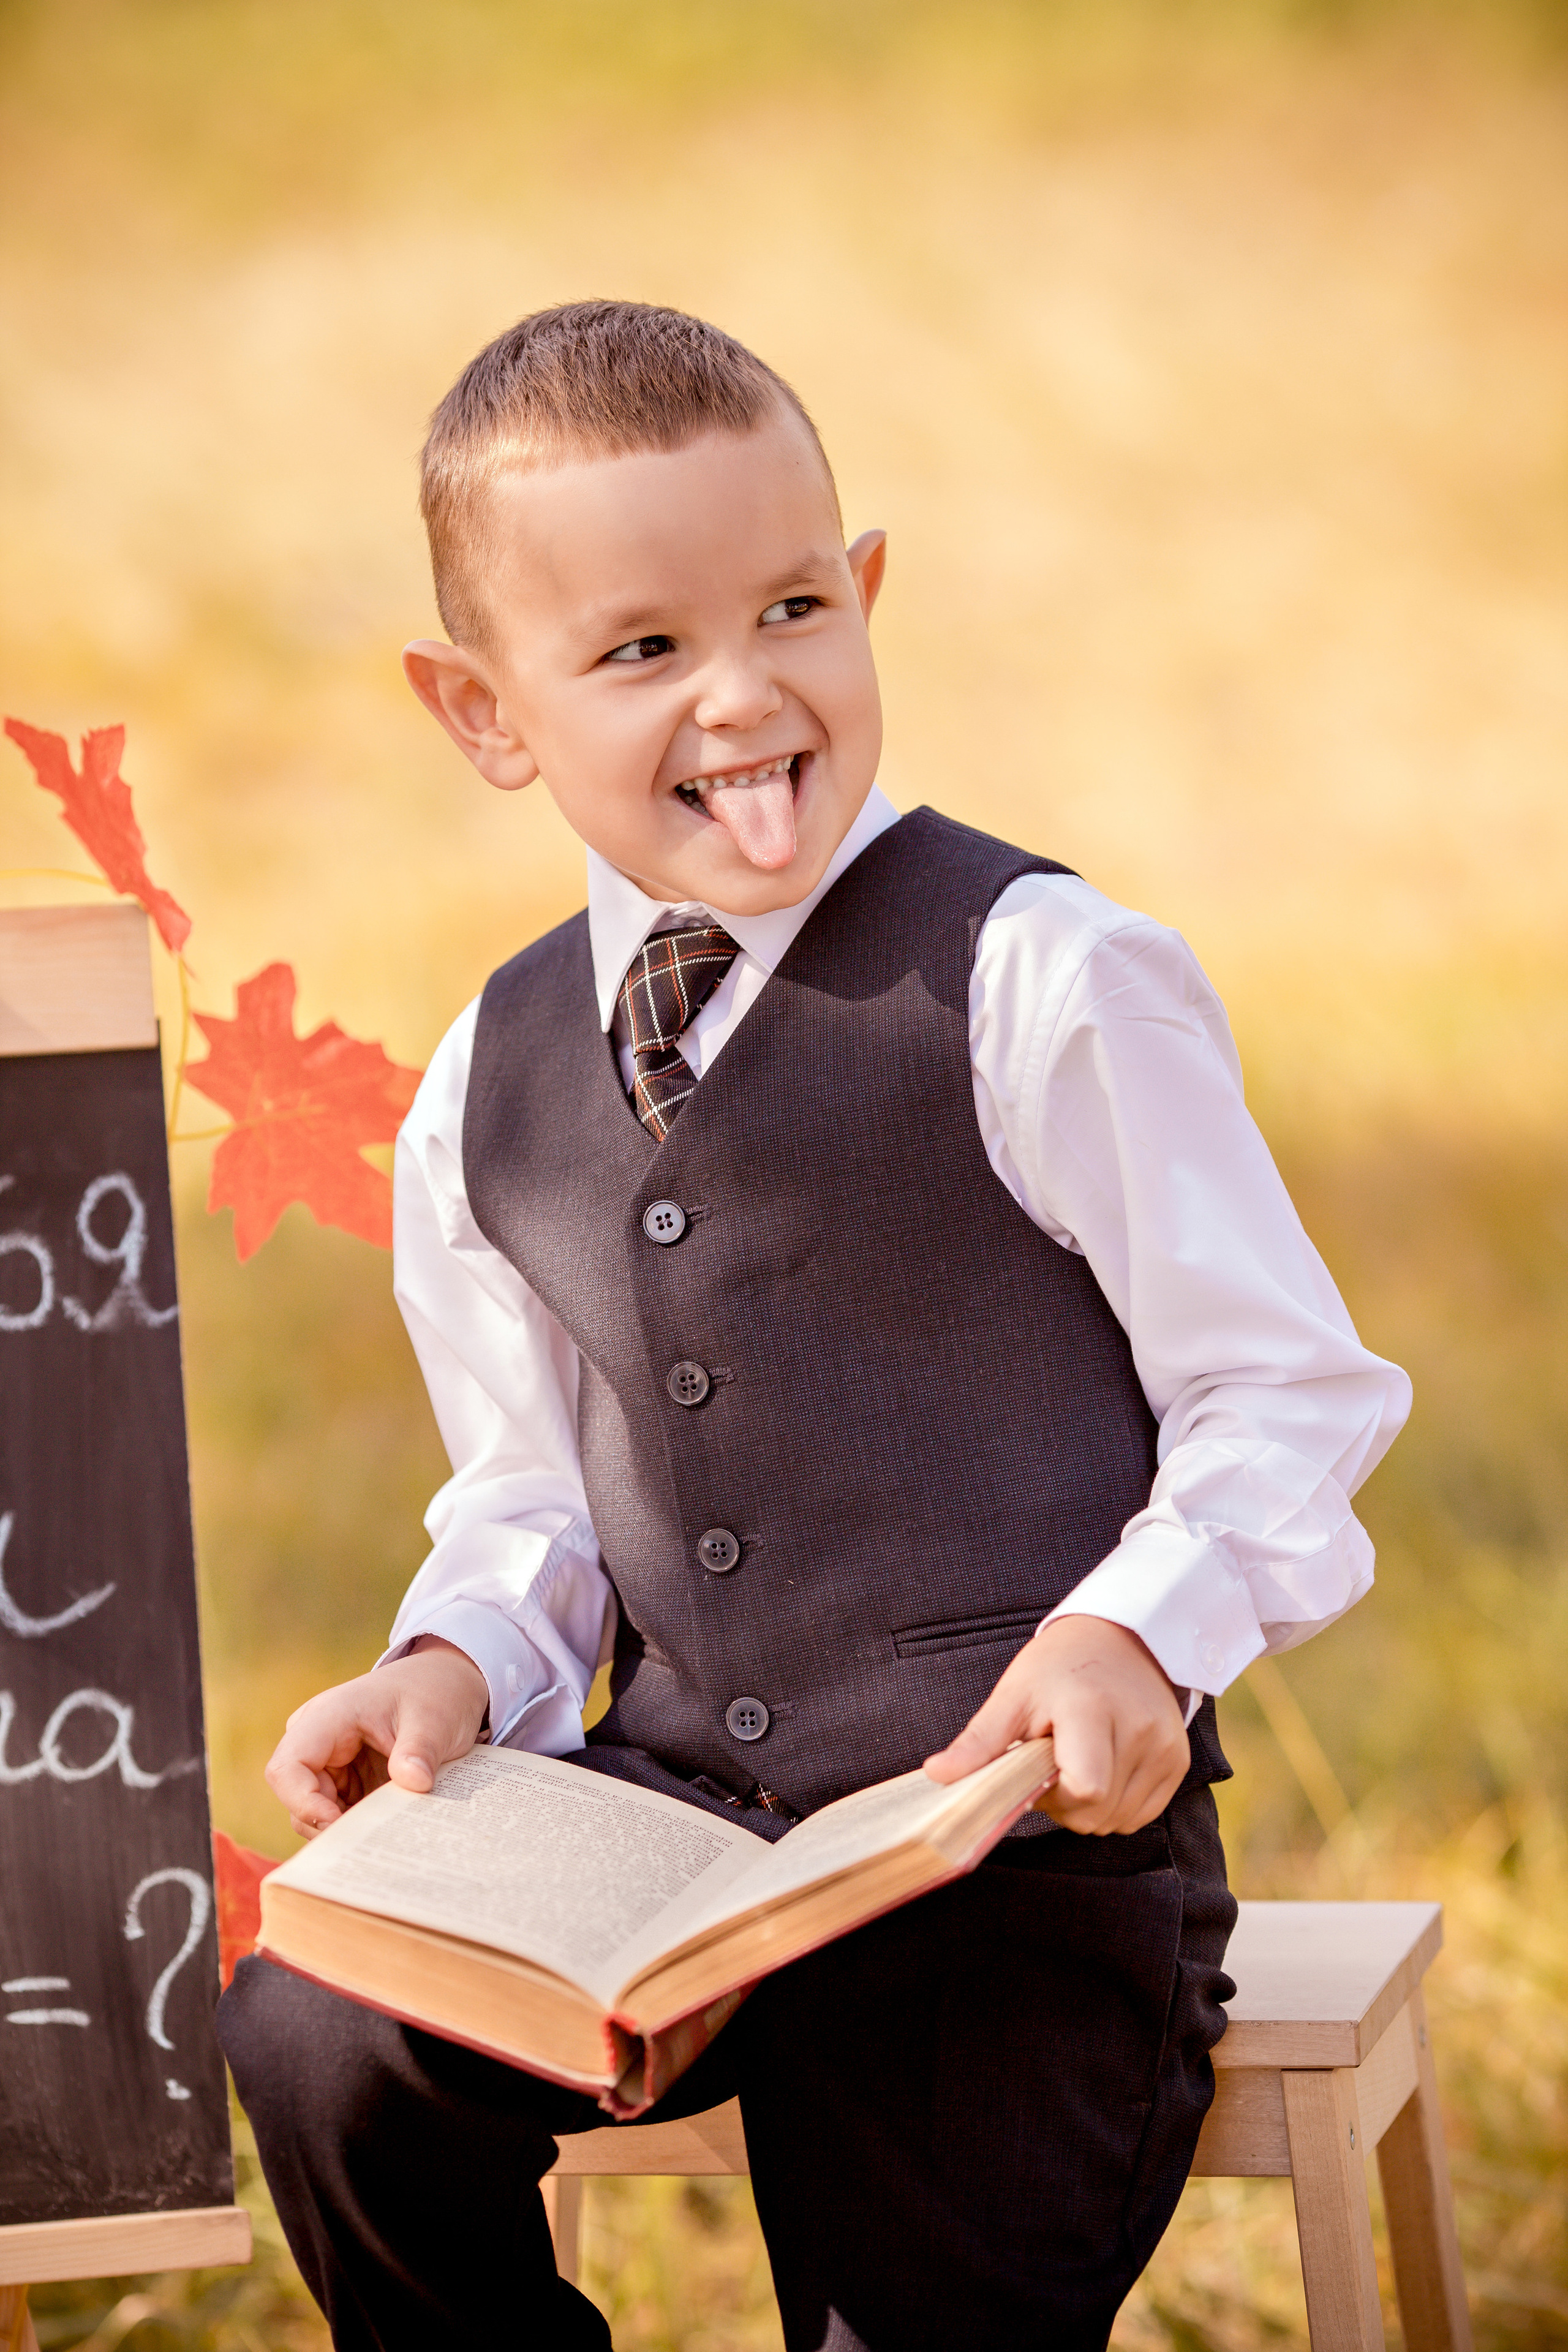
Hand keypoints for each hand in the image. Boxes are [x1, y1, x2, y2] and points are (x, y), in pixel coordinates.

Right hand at [264, 1638, 489, 1839]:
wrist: (444, 1684)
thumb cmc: (433, 1694)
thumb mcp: (435, 1719)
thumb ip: (420, 1751)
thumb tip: (414, 1783)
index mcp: (329, 1716)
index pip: (287, 1768)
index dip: (303, 1803)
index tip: (339, 1823)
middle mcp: (317, 1740)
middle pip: (297, 1797)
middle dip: (329, 1823)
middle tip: (374, 1838)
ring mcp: (328, 1762)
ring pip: (313, 1811)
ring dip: (345, 1827)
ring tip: (387, 1831)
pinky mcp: (344, 1780)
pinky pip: (336, 1812)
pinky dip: (356, 1825)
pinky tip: (386, 1828)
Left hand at [923, 1615, 1188, 1835]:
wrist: (1122, 1636)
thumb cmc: (1058, 1665)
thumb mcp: (1013, 1695)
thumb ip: (980, 1741)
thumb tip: (936, 1774)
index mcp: (1092, 1710)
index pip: (1083, 1790)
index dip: (1054, 1796)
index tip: (1037, 1766)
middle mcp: (1139, 1730)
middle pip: (1097, 1813)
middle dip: (1065, 1804)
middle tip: (1052, 1761)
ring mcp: (1165, 1747)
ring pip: (1119, 1820)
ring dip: (1090, 1806)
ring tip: (1078, 1759)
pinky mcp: (1179, 1760)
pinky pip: (1142, 1813)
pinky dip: (1116, 1803)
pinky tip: (1103, 1766)